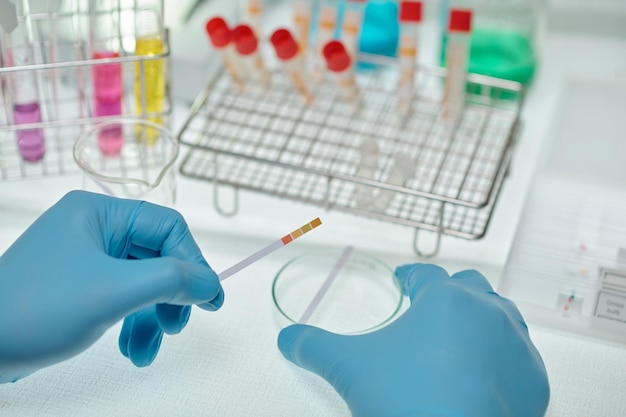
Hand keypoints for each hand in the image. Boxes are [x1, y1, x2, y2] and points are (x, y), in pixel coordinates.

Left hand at [0, 191, 222, 382]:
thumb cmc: (35, 309)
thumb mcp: (114, 292)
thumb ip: (170, 280)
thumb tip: (209, 283)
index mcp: (99, 213)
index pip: (167, 227)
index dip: (192, 262)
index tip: (209, 299)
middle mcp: (94, 230)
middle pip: (157, 257)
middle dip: (170, 297)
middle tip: (179, 327)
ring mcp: (86, 259)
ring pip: (142, 283)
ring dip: (153, 318)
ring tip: (149, 351)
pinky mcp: (80, 286)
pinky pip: (123, 299)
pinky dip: (133, 324)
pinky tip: (133, 351)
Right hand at [278, 264, 548, 416]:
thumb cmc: (410, 400)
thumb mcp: (350, 367)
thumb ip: (315, 346)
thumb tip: (289, 339)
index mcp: (445, 299)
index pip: (426, 275)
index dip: (411, 277)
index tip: (406, 280)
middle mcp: (487, 313)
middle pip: (470, 286)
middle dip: (451, 291)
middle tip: (434, 303)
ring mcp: (516, 345)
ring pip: (503, 314)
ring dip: (483, 318)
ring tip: (463, 333)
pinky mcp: (534, 380)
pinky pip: (522, 356)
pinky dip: (505, 357)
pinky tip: (487, 371)